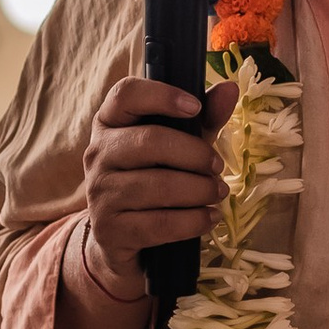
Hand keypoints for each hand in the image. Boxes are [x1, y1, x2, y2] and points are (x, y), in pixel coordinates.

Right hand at [78, 75, 232, 298]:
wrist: (124, 239)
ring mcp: (99, 192)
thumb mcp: (180, 145)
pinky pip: (160, 223)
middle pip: (149, 141)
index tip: (195, 107)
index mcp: (110, 123)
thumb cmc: (155, 178)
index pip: (125, 94)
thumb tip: (230, 88)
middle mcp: (97, 153)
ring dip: (199, 190)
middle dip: (195, 153)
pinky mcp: (109, 229)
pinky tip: (209, 218)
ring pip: (158, 186)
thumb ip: (203, 119)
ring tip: (219, 193)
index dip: (161, 95)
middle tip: (218, 166)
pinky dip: (193, 221)